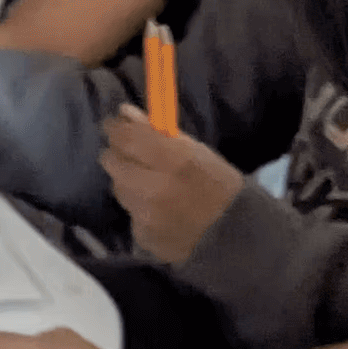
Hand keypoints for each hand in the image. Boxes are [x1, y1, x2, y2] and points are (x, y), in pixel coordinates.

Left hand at [102, 107, 244, 265]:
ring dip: (127, 180)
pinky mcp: (142, 235)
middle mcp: (154, 188)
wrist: (235, 234)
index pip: (126, 137)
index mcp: (174, 160)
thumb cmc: (218, 185)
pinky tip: (156, 208)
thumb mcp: (197, 152)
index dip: (114, 129)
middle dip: (118, 154)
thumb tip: (124, 113)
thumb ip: (158, 133)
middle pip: (112, 162)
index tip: (112, 125)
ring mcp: (145, 215)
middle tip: (129, 153)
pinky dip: (138, 207)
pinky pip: (129, 212)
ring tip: (148, 183)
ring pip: (118, 188)